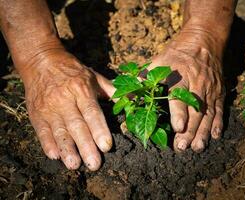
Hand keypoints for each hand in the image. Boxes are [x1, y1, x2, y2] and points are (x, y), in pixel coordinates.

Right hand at [23, 49, 114, 170]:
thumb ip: (111, 90)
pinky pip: (42, 131)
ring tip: (75, 165)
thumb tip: (132, 98)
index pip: (92, 112)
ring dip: (67, 149)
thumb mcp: (93, 76)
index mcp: (81, 90)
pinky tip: (55, 156)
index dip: (99, 129)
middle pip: (77, 125)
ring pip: (59, 131)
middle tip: (94, 164)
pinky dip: (47, 143)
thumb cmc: (73, 71)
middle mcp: (65, 100)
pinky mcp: (36, 113)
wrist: (41, 61)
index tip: (106, 146)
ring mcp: (49, 107)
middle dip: (86, 146)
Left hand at [149, 28, 224, 151]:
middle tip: (182, 147)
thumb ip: (143, 79)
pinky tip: (214, 137)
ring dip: (203, 132)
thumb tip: (123, 94)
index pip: (179, 96)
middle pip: (195, 110)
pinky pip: (219, 110)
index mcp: (180, 76)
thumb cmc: (177, 53)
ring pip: (208, 114)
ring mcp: (210, 89)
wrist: (204, 40)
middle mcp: (197, 84)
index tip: (177, 127)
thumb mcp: (158, 61)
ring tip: (197, 148)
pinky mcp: (218, 92)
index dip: (179, 112)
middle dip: (190, 130)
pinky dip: (218, 124)